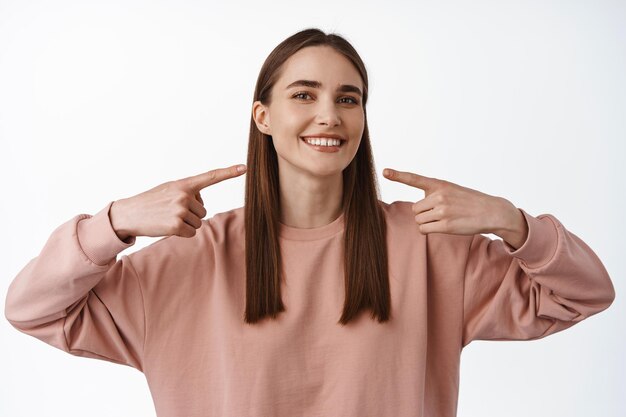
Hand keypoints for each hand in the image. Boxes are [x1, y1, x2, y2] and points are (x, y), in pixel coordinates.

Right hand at [109, 164, 246, 239]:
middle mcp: (184, 195)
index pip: (210, 177)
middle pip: (203, 211)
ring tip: (168, 218)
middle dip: (191, 214)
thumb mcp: (169, 190)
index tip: (244, 168)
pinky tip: (168, 227)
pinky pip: (191, 233)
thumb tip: (202, 207)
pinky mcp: (176, 226)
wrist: (129, 214)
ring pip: (198, 223)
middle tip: (171, 211)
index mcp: (183, 184)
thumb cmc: (151, 202)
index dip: (229, 173)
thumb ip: (188, 193)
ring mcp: (180, 210)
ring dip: (186, 224)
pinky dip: (182, 233)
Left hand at [382, 168, 526, 243]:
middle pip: (415, 209)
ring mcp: (442, 211)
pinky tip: (444, 226)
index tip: (384, 171)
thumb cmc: (469, 201)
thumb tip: (418, 208)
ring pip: (418, 220)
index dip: (398, 175)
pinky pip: (424, 229)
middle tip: (440, 212)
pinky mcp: (445, 226)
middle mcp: (439, 196)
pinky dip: (429, 230)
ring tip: (445, 218)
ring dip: (427, 222)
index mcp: (439, 184)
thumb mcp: (451, 190)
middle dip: (424, 212)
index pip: (415, 179)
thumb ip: (434, 194)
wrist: (491, 211)